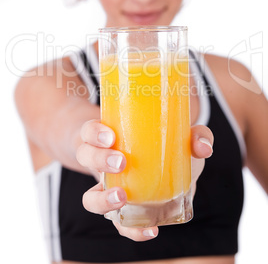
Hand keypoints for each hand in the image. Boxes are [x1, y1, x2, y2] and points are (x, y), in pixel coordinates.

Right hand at [76, 120, 212, 240]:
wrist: (169, 169)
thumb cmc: (169, 146)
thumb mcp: (183, 136)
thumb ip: (197, 136)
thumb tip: (202, 148)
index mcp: (111, 137)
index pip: (89, 130)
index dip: (94, 133)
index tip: (112, 136)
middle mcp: (103, 162)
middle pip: (85, 157)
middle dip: (99, 160)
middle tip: (121, 162)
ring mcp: (111, 189)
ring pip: (90, 197)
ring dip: (102, 199)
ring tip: (123, 198)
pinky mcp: (125, 211)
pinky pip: (118, 224)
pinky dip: (132, 230)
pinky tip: (151, 230)